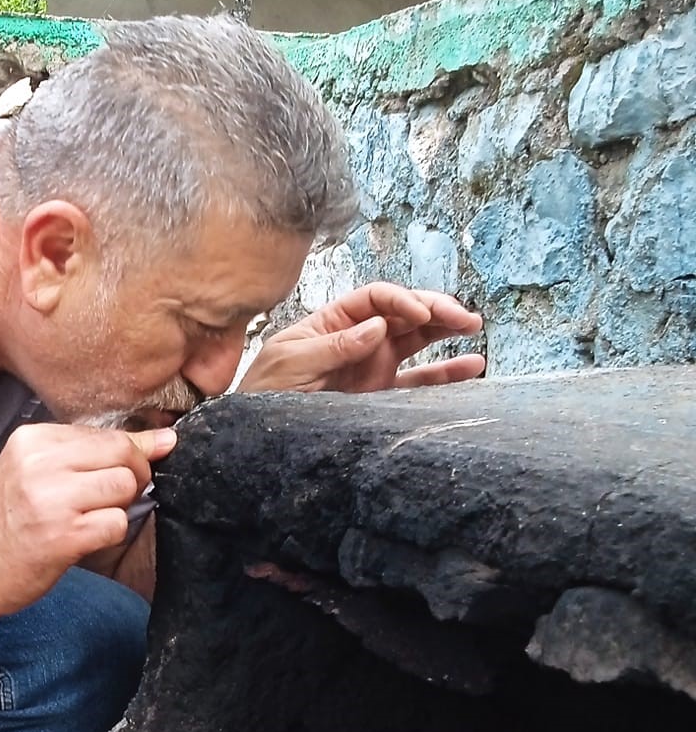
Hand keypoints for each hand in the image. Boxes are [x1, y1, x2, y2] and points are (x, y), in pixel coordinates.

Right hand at [0, 421, 175, 617]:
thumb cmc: (7, 521)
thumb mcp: (36, 471)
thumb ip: (92, 453)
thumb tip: (165, 440)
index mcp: (32, 439)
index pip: (108, 433)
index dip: (128, 456)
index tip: (129, 470)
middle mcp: (40, 463)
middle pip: (123, 454)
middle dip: (133, 477)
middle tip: (112, 498)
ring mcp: (52, 499)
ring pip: (125, 486)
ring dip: (119, 507)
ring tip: (91, 517)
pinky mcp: (64, 535)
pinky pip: (117, 523)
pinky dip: (109, 534)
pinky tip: (84, 538)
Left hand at [238, 284, 484, 395]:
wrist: (258, 433)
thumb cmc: (263, 392)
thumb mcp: (290, 363)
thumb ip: (333, 345)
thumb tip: (377, 326)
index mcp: (333, 322)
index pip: (375, 299)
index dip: (401, 300)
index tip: (419, 312)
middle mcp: (358, 338)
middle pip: (403, 313)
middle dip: (434, 308)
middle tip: (462, 316)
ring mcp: (373, 365)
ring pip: (417, 339)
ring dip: (446, 330)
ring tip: (473, 326)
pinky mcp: (382, 394)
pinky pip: (419, 381)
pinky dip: (446, 374)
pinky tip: (471, 366)